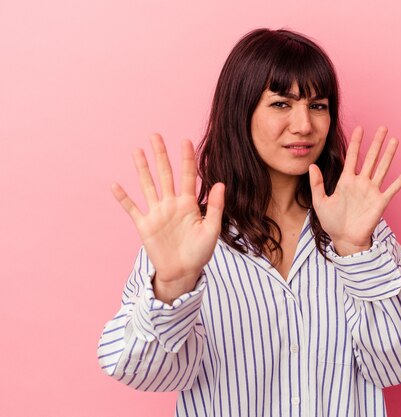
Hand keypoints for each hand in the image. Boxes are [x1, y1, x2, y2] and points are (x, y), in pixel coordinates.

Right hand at [111, 134, 224, 301]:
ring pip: (148, 185)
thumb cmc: (200, 252)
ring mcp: (157, 213)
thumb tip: (220, 183)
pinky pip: (132, 209)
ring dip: (142, 168)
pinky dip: (123, 198)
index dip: (187, 158)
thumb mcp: (212, 229)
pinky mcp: (145, 226)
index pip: (188, 176)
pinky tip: (115, 184)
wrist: (184, 273)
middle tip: (155, 135)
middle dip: (161, 155)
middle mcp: (171, 204)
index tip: (185, 140)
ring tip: (136, 150)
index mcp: (189, 204)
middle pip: (165, 174)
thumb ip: (215, 207)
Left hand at [309, 126, 400, 255]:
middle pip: (370, 158)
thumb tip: (312, 166)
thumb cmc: (332, 222)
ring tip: (395, 140)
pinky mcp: (380, 202)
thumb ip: (316, 184)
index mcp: (346, 181)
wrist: (344, 239)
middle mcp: (361, 183)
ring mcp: (372, 191)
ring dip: (389, 154)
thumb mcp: (319, 202)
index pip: (353, 157)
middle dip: (376, 142)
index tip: (360, 128)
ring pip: (382, 168)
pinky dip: (400, 180)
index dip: (356, 142)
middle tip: (383, 127)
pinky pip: (392, 188)